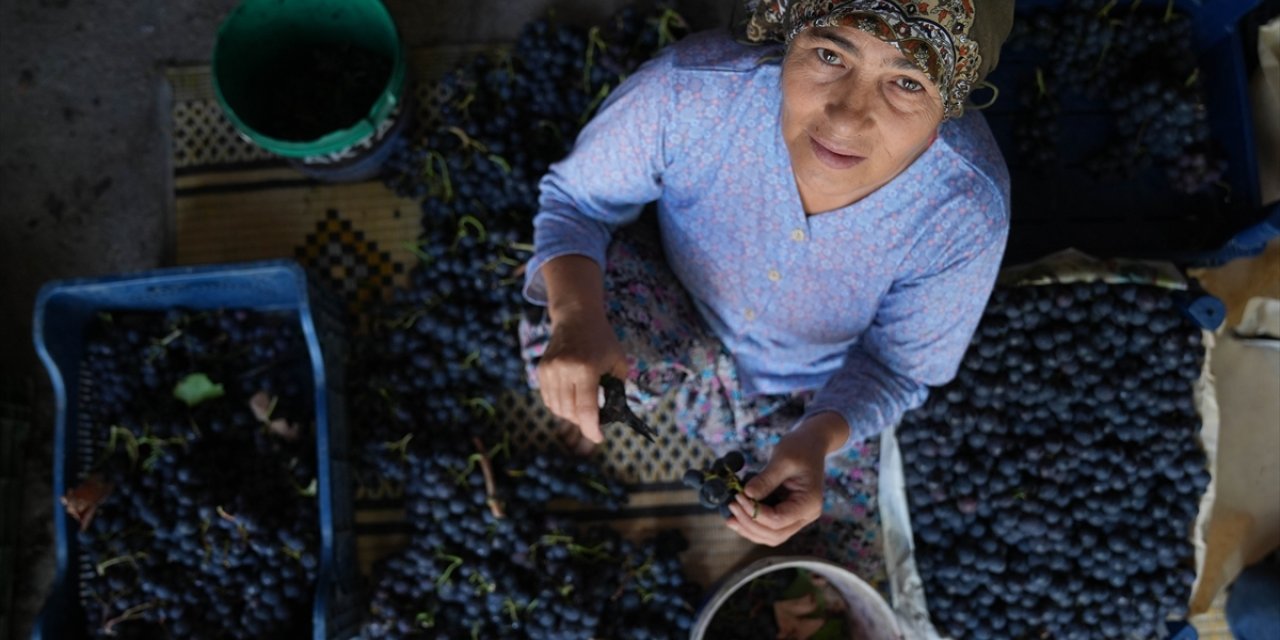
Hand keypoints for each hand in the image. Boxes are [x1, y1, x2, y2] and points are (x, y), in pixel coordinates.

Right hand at [536, 310, 627, 445]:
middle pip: (571, 413)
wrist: (576, 317)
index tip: (599, 438)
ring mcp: (550, 370)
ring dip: (571, 414)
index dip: (592, 430)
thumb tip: (611, 414)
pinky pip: (549, 399)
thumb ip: (617, 389)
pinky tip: (571, 398)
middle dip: (583, 422)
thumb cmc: (602, 340)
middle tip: (595, 419)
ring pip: (557, 408)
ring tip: (583, 406)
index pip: (586, 410)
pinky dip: (560, 405)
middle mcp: (564, 370)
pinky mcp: (541, 370)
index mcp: (586, 369)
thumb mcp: (618, 362)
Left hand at [725, 412, 848, 545]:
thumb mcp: (782, 459)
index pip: (778, 520)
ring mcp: (797, 517)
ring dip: (749, 529)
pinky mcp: (787, 513)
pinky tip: (737, 517)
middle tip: (732, 506)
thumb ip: (765, 480)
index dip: (755, 512)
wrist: (810, 444)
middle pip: (775, 534)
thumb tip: (746, 495)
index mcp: (809, 503)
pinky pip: (769, 527)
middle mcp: (806, 515)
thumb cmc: (800, 448)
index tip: (738, 497)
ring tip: (730, 517)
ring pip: (771, 536)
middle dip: (750, 524)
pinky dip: (753, 524)